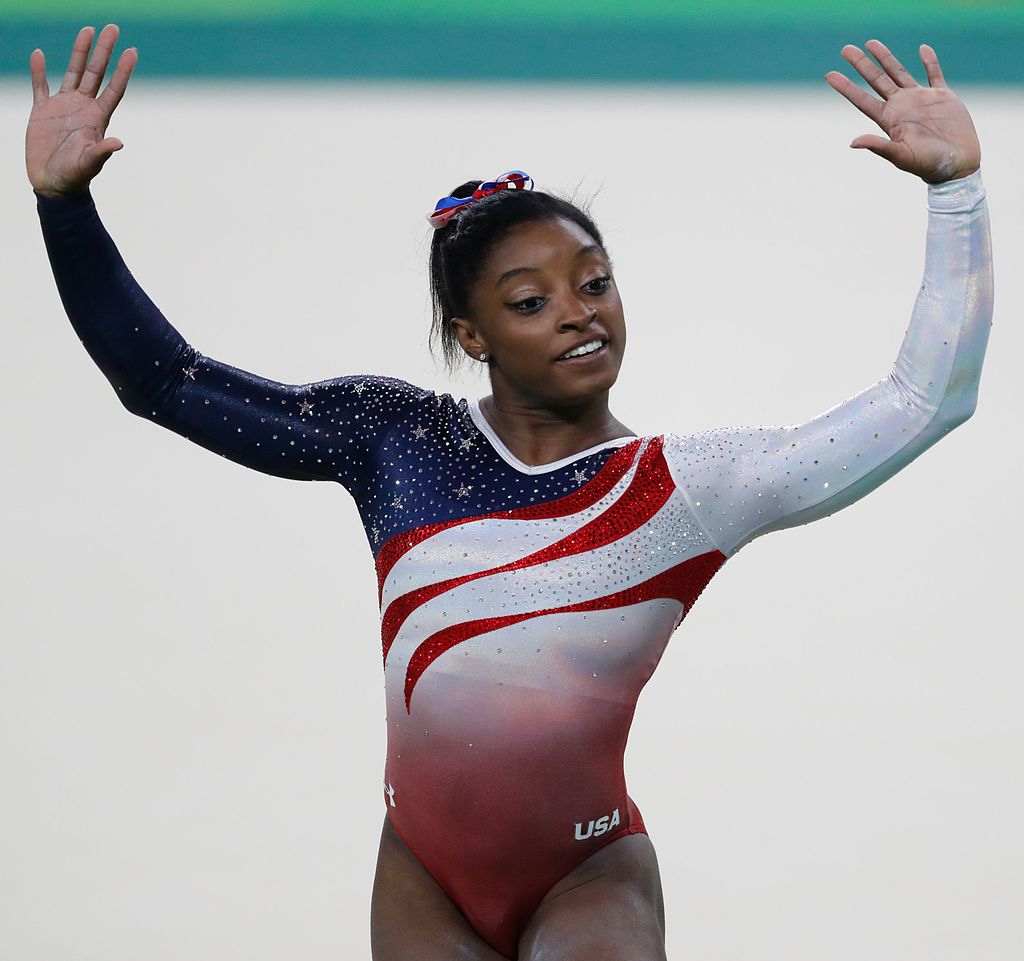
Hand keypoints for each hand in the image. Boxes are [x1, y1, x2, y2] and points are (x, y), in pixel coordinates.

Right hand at [26, 24, 137, 197]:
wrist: (53, 185)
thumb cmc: (74, 178)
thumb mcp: (89, 164)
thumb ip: (102, 152)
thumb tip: (119, 143)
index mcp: (97, 118)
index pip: (113, 89)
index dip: (123, 70)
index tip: (133, 51)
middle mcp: (83, 108)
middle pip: (96, 73)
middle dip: (104, 51)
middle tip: (113, 27)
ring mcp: (63, 107)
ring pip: (74, 72)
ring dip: (80, 52)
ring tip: (87, 30)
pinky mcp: (42, 111)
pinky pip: (40, 86)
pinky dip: (39, 71)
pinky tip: (40, 54)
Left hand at [825, 40, 979, 183]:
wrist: (957, 165)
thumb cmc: (927, 165)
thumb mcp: (900, 156)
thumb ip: (878, 146)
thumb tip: (852, 142)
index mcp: (889, 120)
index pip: (862, 100)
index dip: (846, 87)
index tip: (829, 75)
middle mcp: (901, 107)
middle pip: (876, 81)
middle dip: (861, 65)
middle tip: (845, 49)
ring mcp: (920, 100)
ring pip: (899, 72)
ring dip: (885, 58)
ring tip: (870, 43)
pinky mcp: (942, 97)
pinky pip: (934, 74)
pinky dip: (929, 61)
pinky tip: (922, 49)